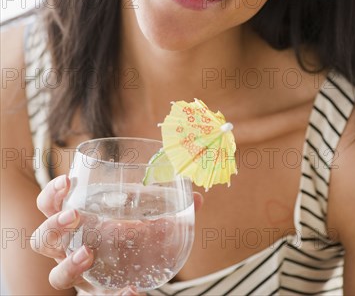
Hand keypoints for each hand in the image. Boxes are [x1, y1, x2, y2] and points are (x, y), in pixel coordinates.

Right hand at [32, 174, 203, 293]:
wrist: (130, 274)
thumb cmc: (130, 237)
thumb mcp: (144, 216)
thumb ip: (166, 205)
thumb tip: (197, 196)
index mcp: (75, 222)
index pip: (49, 205)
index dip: (52, 193)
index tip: (67, 183)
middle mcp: (68, 249)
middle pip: (43, 239)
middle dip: (53, 226)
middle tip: (74, 216)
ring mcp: (78, 275)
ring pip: (55, 275)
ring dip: (68, 265)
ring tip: (88, 253)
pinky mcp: (94, 293)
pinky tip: (132, 291)